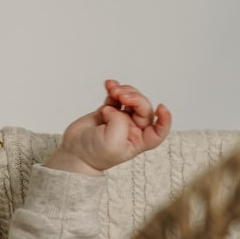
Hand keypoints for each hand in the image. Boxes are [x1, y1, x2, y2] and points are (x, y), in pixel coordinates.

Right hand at [46, 79, 171, 175]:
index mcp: (140, 140)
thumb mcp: (114, 141)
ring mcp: (121, 119)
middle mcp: (133, 129)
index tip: (161, 108)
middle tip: (121, 96)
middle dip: (134, 98)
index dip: (164, 119)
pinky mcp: (108, 111)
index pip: (159, 130)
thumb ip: (120, 121)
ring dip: (123, 90)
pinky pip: (115, 96)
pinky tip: (109, 85)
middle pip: (143, 108)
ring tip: (112, 89)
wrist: (74, 152)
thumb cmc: (95, 153)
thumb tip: (114, 107)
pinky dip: (113, 88)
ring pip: (130, 98)